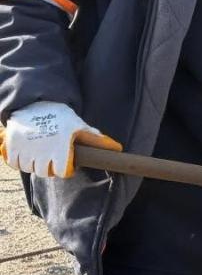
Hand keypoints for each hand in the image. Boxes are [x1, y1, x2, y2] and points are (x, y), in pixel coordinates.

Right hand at [0, 101, 121, 177]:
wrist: (34, 102)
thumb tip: (117, 148)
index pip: (62, 172)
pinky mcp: (11, 146)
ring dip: (34, 164)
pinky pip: (14, 163)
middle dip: (50, 166)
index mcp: (60, 147)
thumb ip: (95, 139)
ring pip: (29, 168)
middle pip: (44, 172)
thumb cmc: (60, 116)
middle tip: (52, 156)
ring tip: (40, 152)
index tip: (67, 162)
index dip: (66, 168)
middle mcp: (41, 151)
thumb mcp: (79, 125)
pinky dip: (19, 160)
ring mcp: (25, 149)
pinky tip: (27, 152)